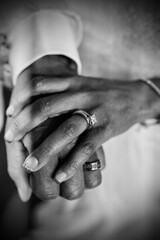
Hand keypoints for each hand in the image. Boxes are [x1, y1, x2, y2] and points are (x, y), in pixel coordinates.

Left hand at [5, 56, 104, 200]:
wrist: (135, 96)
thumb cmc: (104, 92)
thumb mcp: (82, 84)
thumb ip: (62, 89)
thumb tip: (39, 100)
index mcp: (73, 83)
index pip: (40, 86)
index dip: (22, 99)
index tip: (10, 113)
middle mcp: (81, 95)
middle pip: (46, 107)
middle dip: (24, 124)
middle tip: (9, 138)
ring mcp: (95, 112)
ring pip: (65, 131)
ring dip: (45, 149)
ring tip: (29, 165)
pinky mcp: (107, 128)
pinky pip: (87, 147)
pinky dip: (72, 162)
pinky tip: (60, 174)